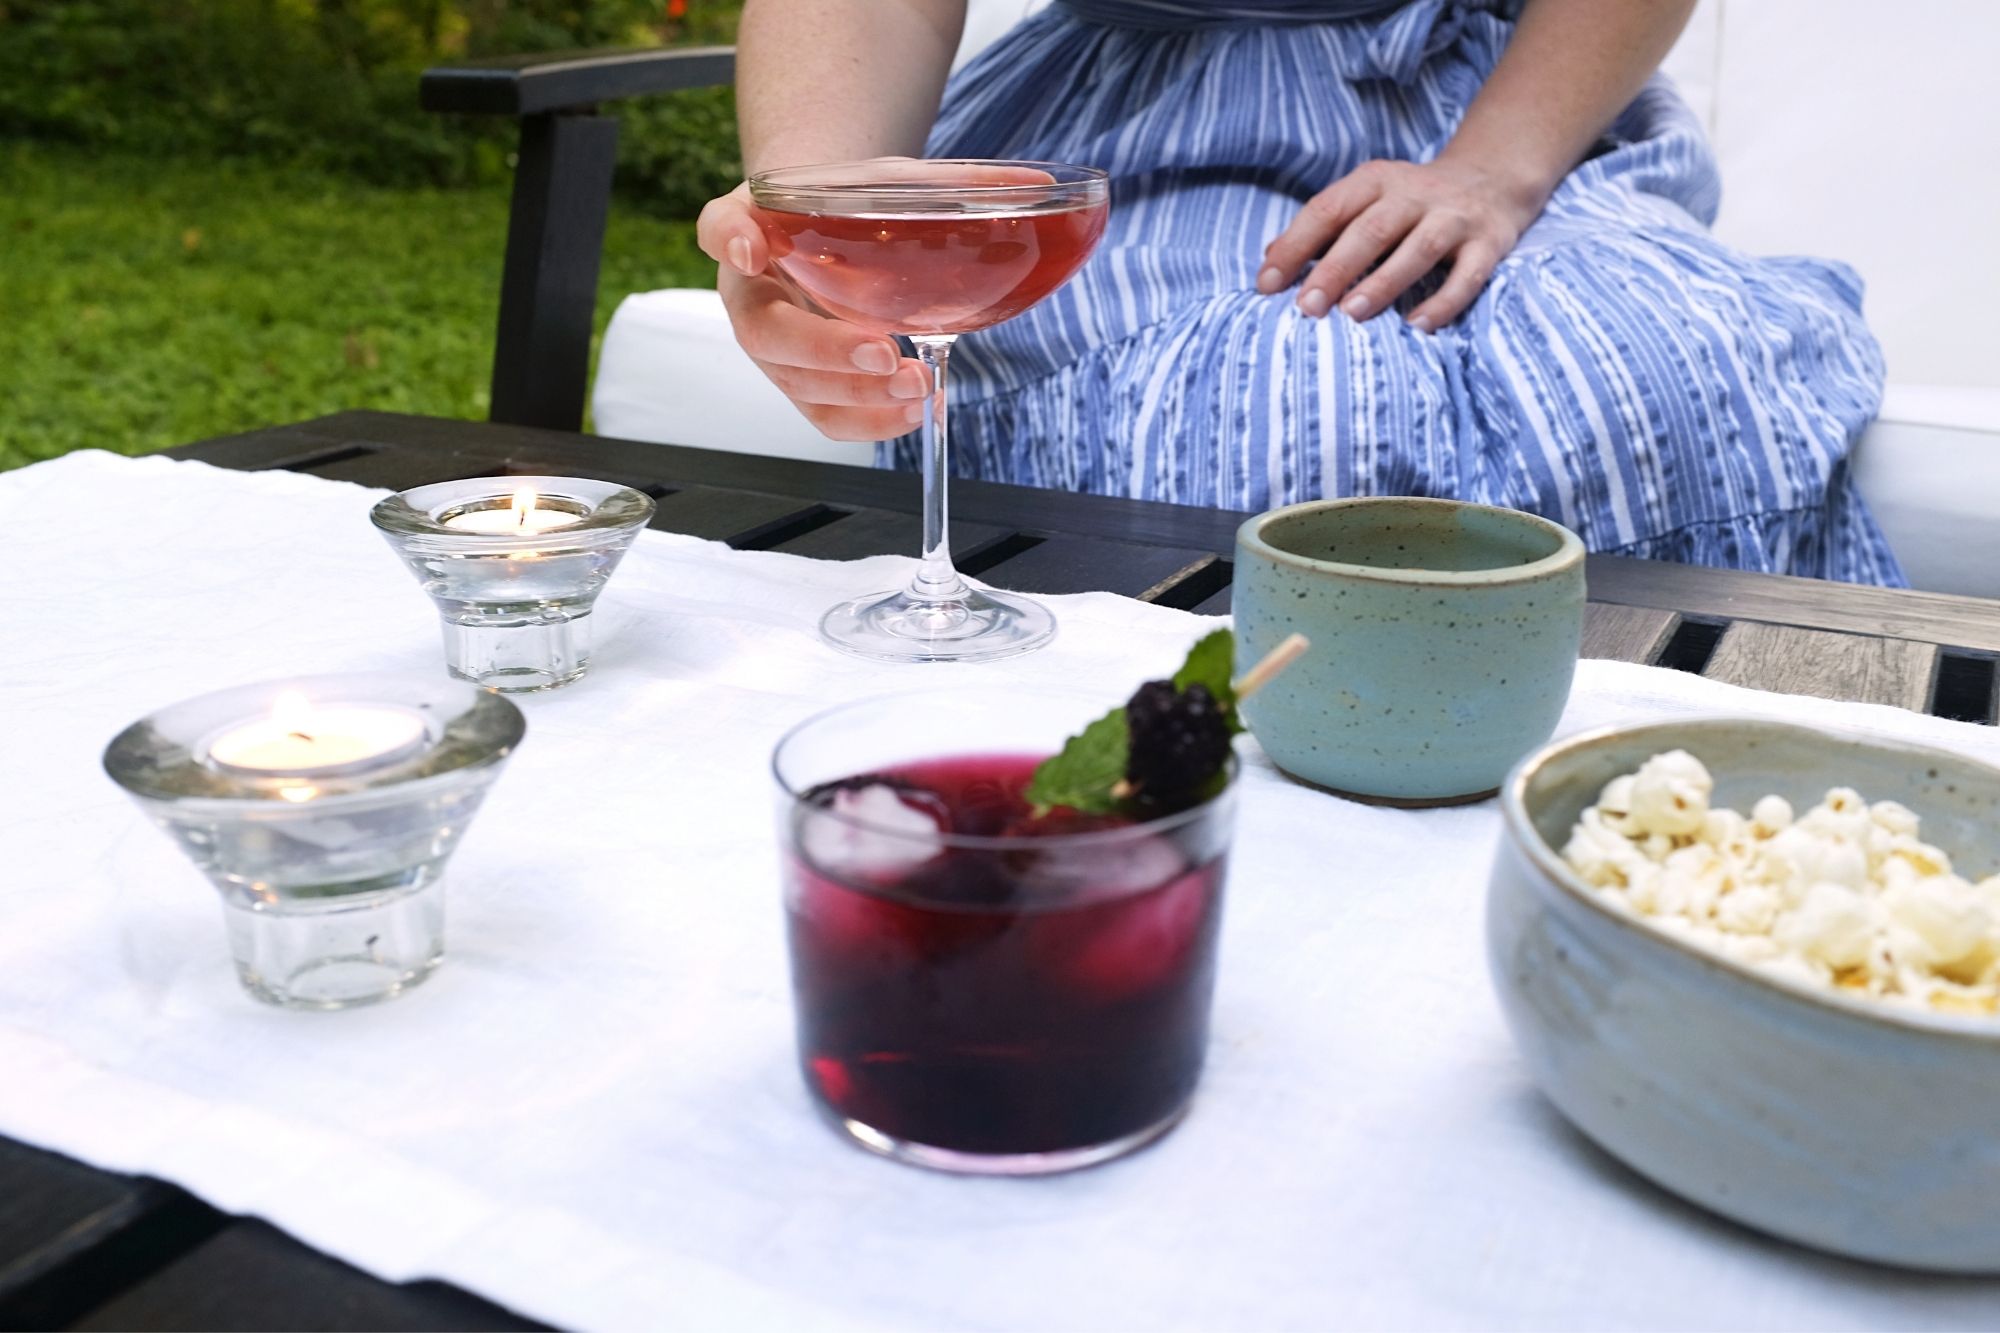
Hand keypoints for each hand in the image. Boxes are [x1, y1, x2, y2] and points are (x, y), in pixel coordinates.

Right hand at [696, 182, 929, 441]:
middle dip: (827, 351)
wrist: (830, 235)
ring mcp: (775, 347)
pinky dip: (874, 422)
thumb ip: (930, 182)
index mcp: (752, 228)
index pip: (720, 225)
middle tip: (885, 353)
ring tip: (918, 385)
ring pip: (797, 385)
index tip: (753, 248)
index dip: (730, 239)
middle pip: (763, 332)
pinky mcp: (804, 384)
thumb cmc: (845, 206)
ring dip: (859, 395)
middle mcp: (750, 292)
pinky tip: (919, 409)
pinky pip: (826, 416)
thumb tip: (1030, 184)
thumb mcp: (875, 178)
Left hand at [1256, 158, 1546, 331]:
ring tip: (1353, 314)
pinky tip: (1418, 326)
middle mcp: (1416, 194)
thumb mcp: (1367, 200)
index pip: (1329, 209)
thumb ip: (1322, 228)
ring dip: (1385, 282)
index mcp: (1376, 181)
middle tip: (1307, 306)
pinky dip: (1444, 302)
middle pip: (1372, 229)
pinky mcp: (1488, 243)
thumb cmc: (1411, 202)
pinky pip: (1468, 275)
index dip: (1296, 245)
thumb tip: (1268, 259)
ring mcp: (1454, 217)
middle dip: (1336, 268)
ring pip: (1419, 249)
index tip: (1266, 284)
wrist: (1493, 178)